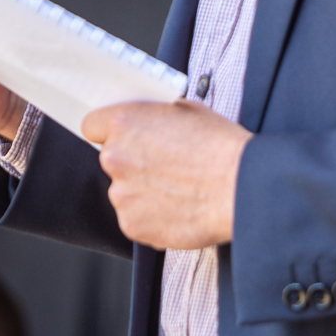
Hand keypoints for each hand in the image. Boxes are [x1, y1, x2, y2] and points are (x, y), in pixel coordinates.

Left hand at [81, 101, 251, 249]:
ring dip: (142, 190)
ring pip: (124, 190)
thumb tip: (146, 120)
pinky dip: (152, 216)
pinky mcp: (132, 225)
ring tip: (178, 189)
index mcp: (123, 123)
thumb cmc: (221, 147)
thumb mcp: (187, 110)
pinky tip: (179, 208)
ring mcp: (122, 195)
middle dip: (132, 161)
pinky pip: (135, 217)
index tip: (122, 137)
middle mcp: (115, 158)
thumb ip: (154, 116)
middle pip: (111, 159)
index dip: (109, 131)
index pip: (92, 125)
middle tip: (164, 165)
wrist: (242, 189)